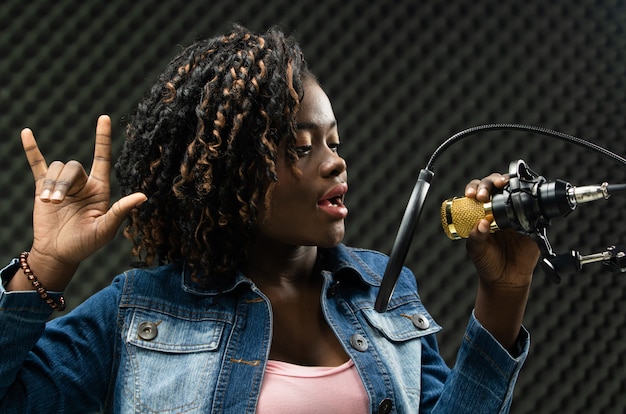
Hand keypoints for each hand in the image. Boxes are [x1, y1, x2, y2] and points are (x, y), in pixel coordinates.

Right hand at [17, 115, 145, 290]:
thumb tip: (143, 196)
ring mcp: (63, 185)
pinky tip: (26, 133)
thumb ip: (120, 211)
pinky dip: (32, 150)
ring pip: (57, 169)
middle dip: (62, 183)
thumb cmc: (85, 244)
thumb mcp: (105, 229)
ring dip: (51, 184)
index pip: (102, 158)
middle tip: (54, 203)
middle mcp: (83, 184)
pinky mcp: (43, 188)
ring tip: (48, 203)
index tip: (104, 118)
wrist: (58, 253)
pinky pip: (38, 165)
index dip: (103, 138)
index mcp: (100, 190)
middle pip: (73, 167)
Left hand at [464, 173, 539, 288]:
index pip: (478, 192)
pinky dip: (532, 201)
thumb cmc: (488, 262)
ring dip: (510, 184)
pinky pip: (535, 209)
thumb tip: (482, 223)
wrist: (506, 279)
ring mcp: (516, 214)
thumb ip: (477, 236)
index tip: (472, 194)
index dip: (475, 188)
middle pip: (495, 185)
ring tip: (503, 186)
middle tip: (485, 195)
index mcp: (481, 212)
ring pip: (515, 190)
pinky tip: (526, 201)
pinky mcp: (532, 223)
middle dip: (490, 183)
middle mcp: (498, 209)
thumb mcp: (476, 249)